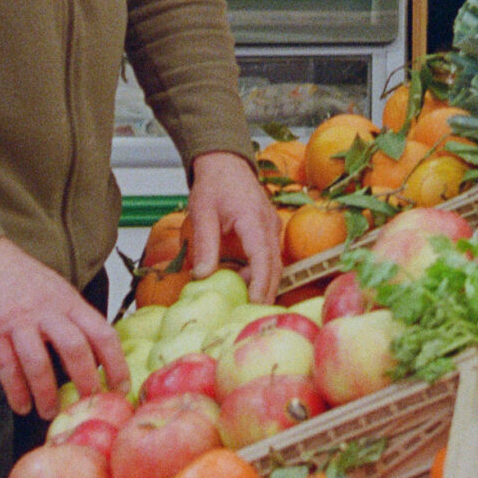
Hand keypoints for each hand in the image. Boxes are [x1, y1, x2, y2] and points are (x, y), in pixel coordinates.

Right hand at [0, 237, 127, 419]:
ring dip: (47, 393)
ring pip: (39, 362)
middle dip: (86, 380)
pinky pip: (7, 367)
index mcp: (69, 302)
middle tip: (90, 403)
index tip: (121, 387)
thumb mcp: (55, 290)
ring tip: (50, 412)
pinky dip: (16, 391)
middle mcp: (48, 311)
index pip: (102, 332)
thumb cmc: (19, 275)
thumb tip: (93, 350)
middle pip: (75, 348)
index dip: (116, 363)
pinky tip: (22, 406)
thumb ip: (72, 317)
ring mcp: (19, 322)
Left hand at [188, 151, 281, 304]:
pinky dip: (260, 271)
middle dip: (266, 292)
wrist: (225, 163)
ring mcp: (272, 228)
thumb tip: (203, 275)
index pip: (263, 259)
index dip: (261, 284)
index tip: (254, 304)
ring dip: (262, 282)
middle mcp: (269, 226)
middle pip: (274, 266)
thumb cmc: (214, 184)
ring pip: (274, 263)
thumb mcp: (203, 212)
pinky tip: (243, 280)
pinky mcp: (268, 231)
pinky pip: (269, 256)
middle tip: (251, 314)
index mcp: (254, 220)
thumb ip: (205, 244)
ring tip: (242, 299)